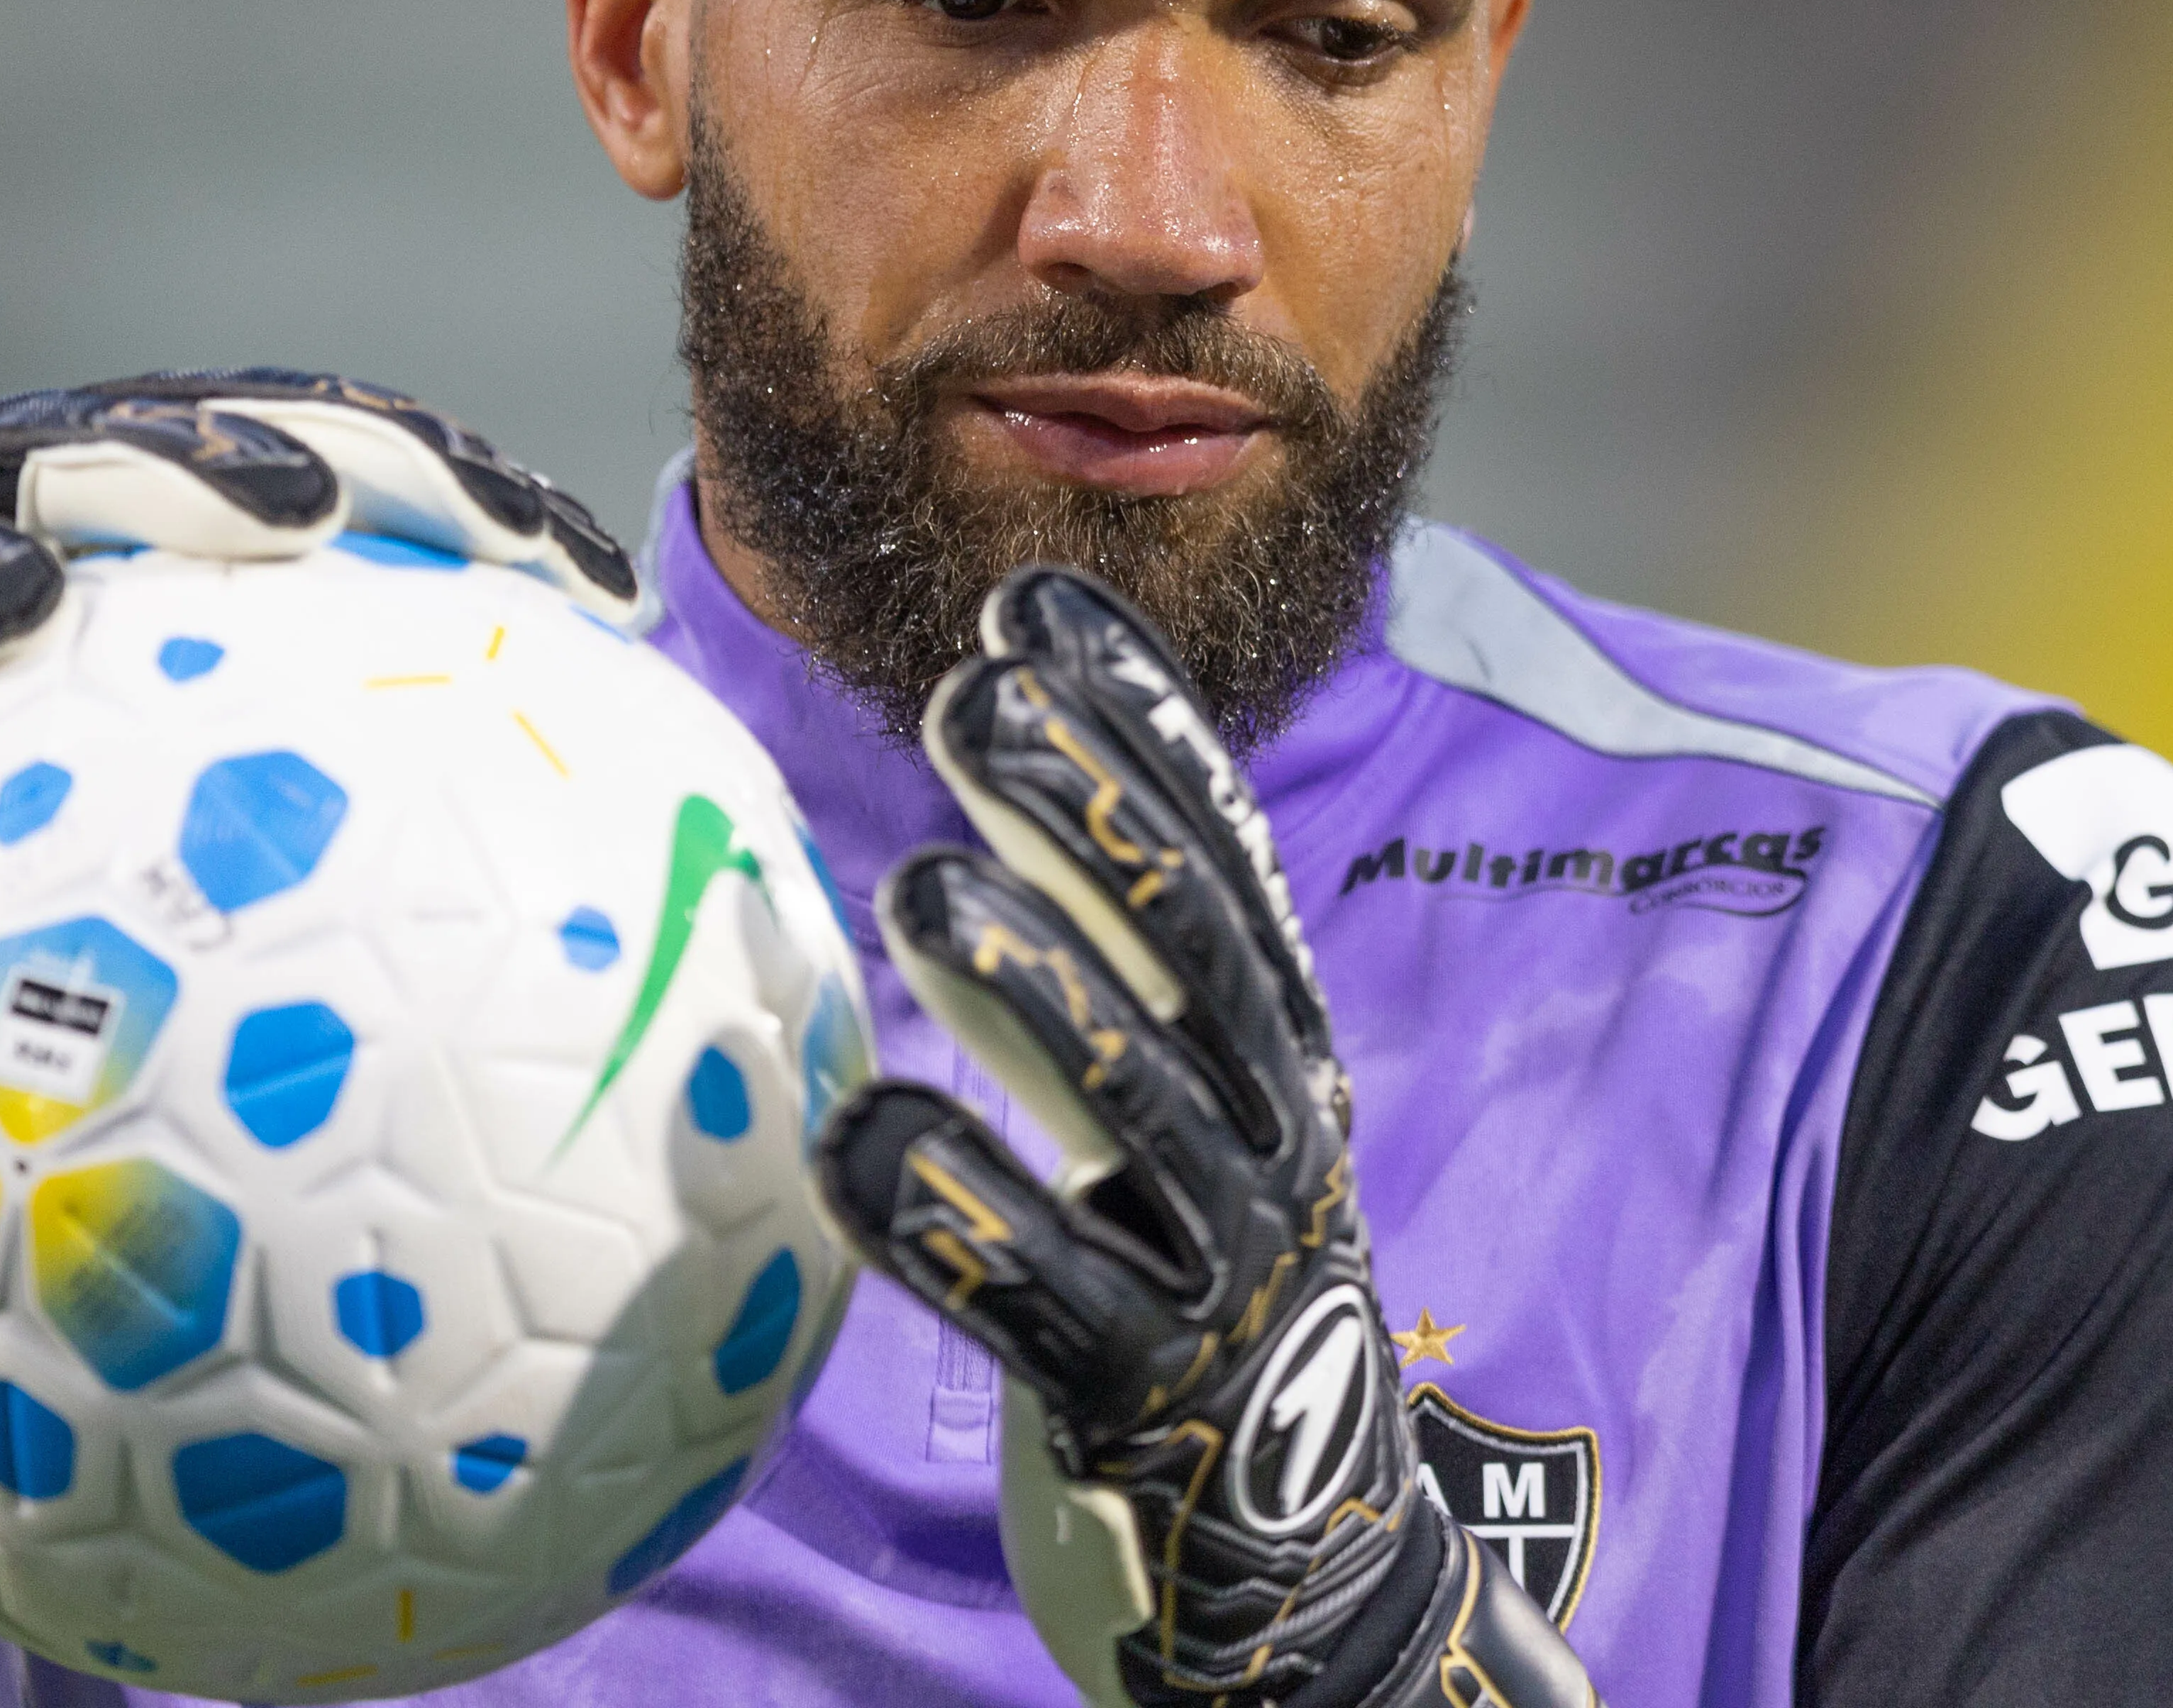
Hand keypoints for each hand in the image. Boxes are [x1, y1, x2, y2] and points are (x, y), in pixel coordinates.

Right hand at [0, 373, 633, 1244]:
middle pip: (259, 446)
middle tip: (480, 524)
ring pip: (84, 453)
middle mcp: (73, 513)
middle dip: (379, 463)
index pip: (367, 509)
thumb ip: (266, 911)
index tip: (600, 590)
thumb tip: (486, 1042)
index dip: (486, 520)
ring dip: (189, 466)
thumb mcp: (122, 902)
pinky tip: (9, 608)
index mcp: (175, 569)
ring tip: (287, 514)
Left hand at [815, 569, 1597, 1707]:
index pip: (1227, 856)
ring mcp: (1228, 1271)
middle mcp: (1278, 1139)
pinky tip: (859, 1138)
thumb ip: (1104, 968)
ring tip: (925, 888)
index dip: (1141, 727)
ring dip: (1038, 989)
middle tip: (974, 704)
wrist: (1313, 1562)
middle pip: (1197, 950)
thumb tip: (991, 778)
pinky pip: (1046, 1297)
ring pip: (1140, 1109)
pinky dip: (956, 1216)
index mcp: (1285, 1055)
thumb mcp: (1183, 1111)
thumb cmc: (1202, 1288)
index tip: (1036, 611)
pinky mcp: (1148, 1402)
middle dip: (1095, 815)